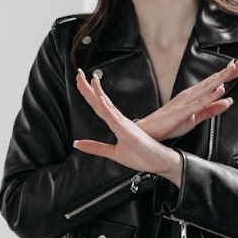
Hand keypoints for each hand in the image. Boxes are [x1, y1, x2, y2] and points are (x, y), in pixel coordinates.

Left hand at [72, 70, 182, 185]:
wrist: (161, 162)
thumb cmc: (142, 156)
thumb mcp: (113, 153)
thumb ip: (95, 147)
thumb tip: (77, 144)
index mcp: (116, 123)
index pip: (99, 105)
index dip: (89, 93)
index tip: (79, 81)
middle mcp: (120, 121)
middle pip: (101, 101)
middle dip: (89, 88)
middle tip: (78, 74)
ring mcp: (125, 125)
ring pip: (108, 107)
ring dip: (99, 94)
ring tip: (90, 81)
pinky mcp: (130, 133)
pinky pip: (117, 120)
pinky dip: (108, 110)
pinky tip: (102, 102)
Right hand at [136, 55, 237, 141]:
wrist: (149, 131)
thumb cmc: (169, 124)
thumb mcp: (195, 118)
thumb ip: (211, 109)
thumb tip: (228, 101)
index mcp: (193, 95)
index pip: (214, 82)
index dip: (228, 73)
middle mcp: (190, 94)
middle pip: (213, 80)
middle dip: (228, 71)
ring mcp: (186, 101)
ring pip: (207, 87)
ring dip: (221, 78)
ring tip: (234, 69)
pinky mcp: (182, 111)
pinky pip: (199, 103)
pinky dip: (210, 96)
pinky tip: (219, 90)